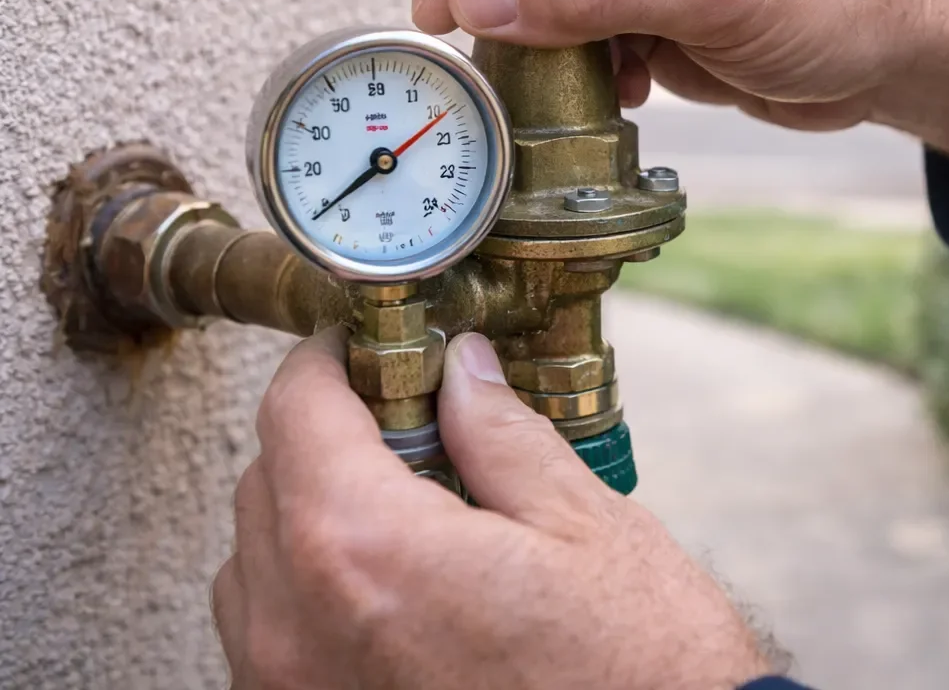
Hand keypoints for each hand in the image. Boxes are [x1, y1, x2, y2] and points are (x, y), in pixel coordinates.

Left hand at [212, 328, 772, 689]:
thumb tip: (462, 372)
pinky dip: (312, 586)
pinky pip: (272, 633)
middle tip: (413, 423)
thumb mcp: (585, 523)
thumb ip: (501, 434)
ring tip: (411, 509)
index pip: (295, 411)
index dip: (331, 361)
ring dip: (312, 513)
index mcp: (368, 550)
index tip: (369, 350)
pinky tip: (398, 583)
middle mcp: (301, 627)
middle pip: (265, 480)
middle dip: (328, 434)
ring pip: (255, 560)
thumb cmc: (636, 667)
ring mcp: (294, 689)